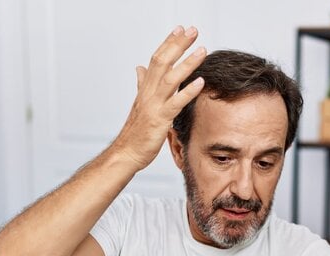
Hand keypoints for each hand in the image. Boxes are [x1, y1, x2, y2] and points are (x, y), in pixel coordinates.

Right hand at [113, 25, 206, 170]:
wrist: (126, 153)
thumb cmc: (135, 132)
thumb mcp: (140, 104)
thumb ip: (142, 85)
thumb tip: (139, 69)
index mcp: (145, 88)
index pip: (157, 58)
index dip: (168, 43)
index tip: (180, 29)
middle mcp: (148, 93)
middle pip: (162, 61)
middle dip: (178, 44)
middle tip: (193, 30)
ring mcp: (153, 105)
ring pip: (170, 78)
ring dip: (187, 63)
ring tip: (202, 50)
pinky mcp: (160, 119)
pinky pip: (175, 103)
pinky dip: (188, 91)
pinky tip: (201, 82)